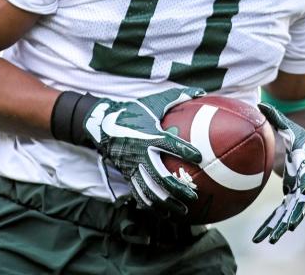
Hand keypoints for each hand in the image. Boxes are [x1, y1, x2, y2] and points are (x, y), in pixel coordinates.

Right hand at [83, 87, 204, 215]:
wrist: (104, 125)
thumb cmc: (133, 112)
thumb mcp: (153, 102)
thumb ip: (176, 97)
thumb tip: (200, 91)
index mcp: (150, 136)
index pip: (169, 144)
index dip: (185, 151)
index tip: (200, 158)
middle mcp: (141, 154)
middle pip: (160, 176)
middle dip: (177, 188)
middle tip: (193, 195)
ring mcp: (133, 167)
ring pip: (150, 190)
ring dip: (166, 203)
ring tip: (182, 211)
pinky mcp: (128, 175)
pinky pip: (139, 194)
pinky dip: (152, 205)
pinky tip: (164, 213)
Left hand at [253, 103, 304, 242]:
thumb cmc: (303, 138)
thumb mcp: (291, 129)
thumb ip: (276, 118)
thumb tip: (260, 105)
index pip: (304, 187)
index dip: (300, 199)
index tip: (295, 209)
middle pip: (297, 208)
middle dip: (287, 221)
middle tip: (276, 235)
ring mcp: (300, 194)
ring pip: (289, 214)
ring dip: (278, 227)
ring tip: (266, 240)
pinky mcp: (294, 197)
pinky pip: (283, 212)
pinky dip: (275, 222)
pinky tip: (264, 235)